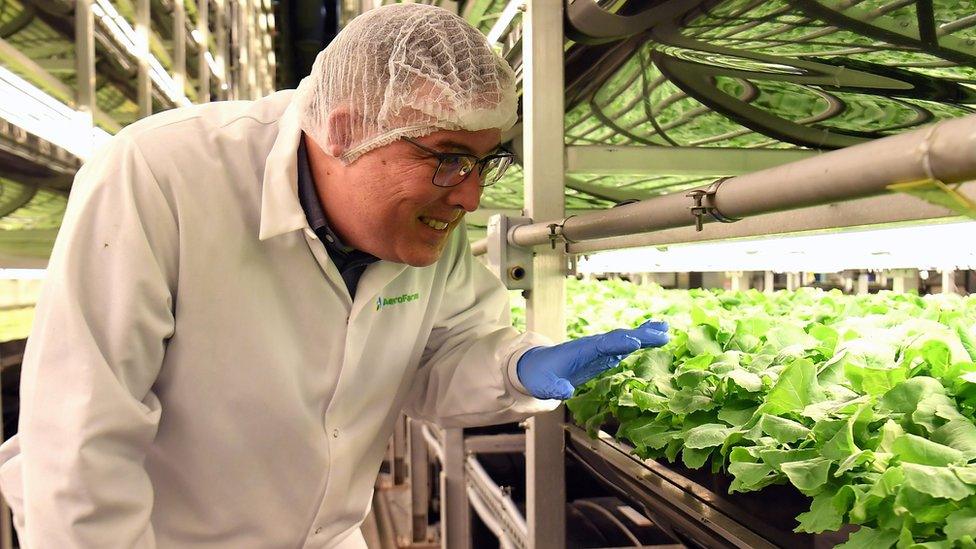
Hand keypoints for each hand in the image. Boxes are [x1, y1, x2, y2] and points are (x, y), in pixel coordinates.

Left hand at [516, 320, 668, 399]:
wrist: (536, 366)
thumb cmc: (540, 375)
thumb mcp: (544, 385)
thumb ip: (555, 388)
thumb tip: (565, 392)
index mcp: (579, 351)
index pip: (601, 345)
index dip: (617, 344)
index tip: (635, 344)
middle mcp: (593, 345)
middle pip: (619, 337)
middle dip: (640, 335)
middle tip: (662, 334)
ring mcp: (600, 349)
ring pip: (625, 339)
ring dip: (645, 335)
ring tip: (666, 332)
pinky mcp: (605, 354)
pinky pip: (625, 345)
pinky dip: (642, 340)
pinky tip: (657, 336)